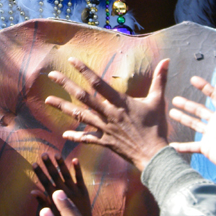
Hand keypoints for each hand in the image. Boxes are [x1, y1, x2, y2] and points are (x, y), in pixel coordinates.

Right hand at [32, 155, 93, 215]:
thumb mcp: (51, 213)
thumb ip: (43, 201)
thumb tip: (32, 191)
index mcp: (55, 198)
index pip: (45, 182)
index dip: (39, 173)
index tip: (34, 163)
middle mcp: (64, 193)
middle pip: (55, 176)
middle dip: (49, 165)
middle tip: (44, 154)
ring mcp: (75, 190)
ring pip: (66, 174)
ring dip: (61, 164)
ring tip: (56, 154)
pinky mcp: (83, 190)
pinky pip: (80, 177)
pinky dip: (77, 169)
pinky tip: (75, 159)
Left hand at [45, 58, 169, 171]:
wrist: (153, 155)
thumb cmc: (156, 127)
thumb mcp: (158, 100)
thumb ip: (160, 80)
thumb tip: (167, 60)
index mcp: (120, 102)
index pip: (98, 83)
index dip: (84, 70)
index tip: (71, 61)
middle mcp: (108, 114)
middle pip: (83, 97)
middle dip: (66, 85)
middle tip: (52, 75)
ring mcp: (105, 128)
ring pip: (80, 116)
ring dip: (63, 108)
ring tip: (48, 101)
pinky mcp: (105, 142)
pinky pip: (87, 139)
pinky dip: (76, 137)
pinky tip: (64, 135)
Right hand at [168, 77, 215, 190]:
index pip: (212, 96)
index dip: (203, 87)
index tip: (193, 79)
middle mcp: (215, 123)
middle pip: (198, 111)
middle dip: (187, 105)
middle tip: (174, 99)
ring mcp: (210, 135)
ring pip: (194, 125)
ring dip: (183, 119)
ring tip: (171, 112)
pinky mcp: (206, 148)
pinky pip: (191, 146)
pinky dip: (181, 146)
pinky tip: (172, 145)